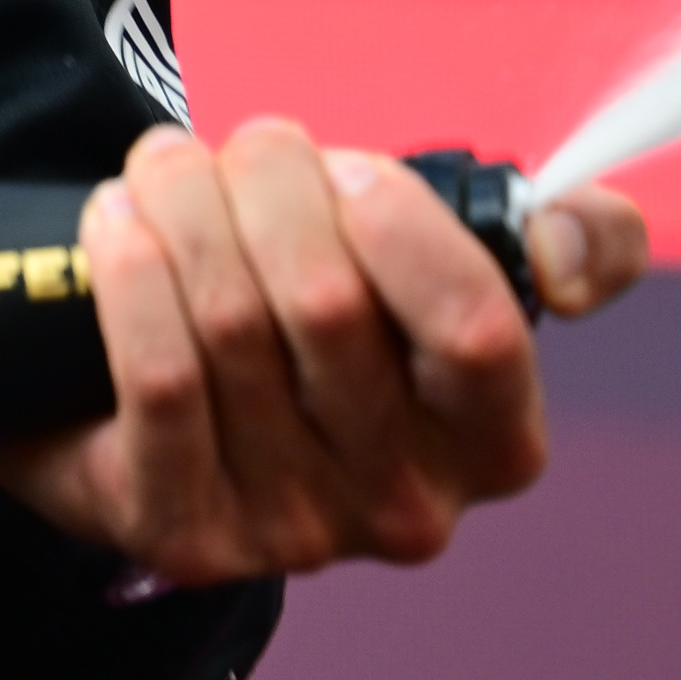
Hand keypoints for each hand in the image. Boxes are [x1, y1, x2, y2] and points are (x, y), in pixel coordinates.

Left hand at [0, 117, 651, 584]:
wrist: (157, 415)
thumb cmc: (324, 317)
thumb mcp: (446, 270)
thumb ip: (561, 240)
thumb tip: (562, 241)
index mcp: (495, 442)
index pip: (477, 327)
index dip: (402, 225)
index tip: (347, 167)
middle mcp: (406, 505)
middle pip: (330, 304)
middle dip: (271, 185)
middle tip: (244, 147)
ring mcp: (292, 532)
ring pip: (233, 322)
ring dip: (187, 207)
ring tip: (169, 168)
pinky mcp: (183, 532)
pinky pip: (161, 375)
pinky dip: (134, 276)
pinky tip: (118, 224)